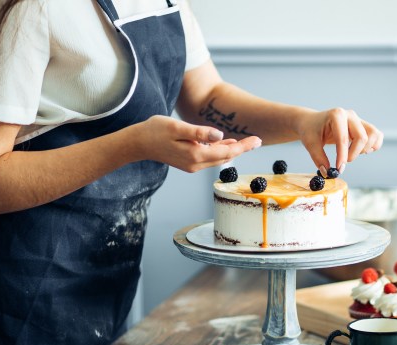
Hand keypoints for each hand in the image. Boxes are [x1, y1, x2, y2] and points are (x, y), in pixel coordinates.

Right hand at [129, 115, 261, 172]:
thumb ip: (199, 132)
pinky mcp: (188, 162)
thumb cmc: (156, 131)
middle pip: (225, 157)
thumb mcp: (178, 127)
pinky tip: (225, 142)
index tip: (258, 140)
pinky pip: (209, 157)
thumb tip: (220, 135)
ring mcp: (192, 165)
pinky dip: (219, 150)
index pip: (226, 152)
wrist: (138, 143)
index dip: (243, 146)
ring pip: (218, 158)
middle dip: (241, 148)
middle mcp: (196, 164)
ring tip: (247, 142)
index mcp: (195, 156)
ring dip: (231, 149)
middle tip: (257, 140)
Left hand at [297, 108, 383, 173]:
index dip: (342, 156)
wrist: (312, 122)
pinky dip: (373, 145)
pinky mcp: (363, 125)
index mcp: (336, 115)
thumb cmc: (310, 130)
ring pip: (373, 135)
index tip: (339, 168)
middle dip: (353, 154)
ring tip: (352, 153)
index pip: (343, 138)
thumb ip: (318, 158)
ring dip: (365, 149)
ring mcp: (358, 119)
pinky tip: (360, 150)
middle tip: (343, 162)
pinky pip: (377, 135)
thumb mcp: (310, 143)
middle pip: (362, 137)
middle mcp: (350, 115)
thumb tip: (327, 172)